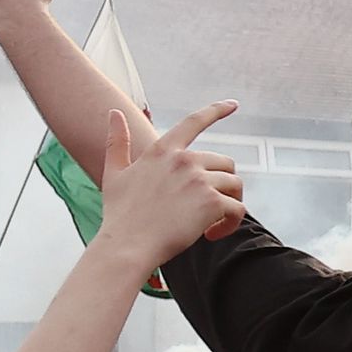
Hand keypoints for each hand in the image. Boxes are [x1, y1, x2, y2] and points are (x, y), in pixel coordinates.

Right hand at [93, 100, 251, 268]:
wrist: (126, 247)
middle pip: (224, 163)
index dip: (215, 110)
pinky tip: (212, 234)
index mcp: (163, 151)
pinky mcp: (211, 202)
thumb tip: (114, 113)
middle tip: (206, 209)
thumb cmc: (120, 215)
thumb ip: (117, 142)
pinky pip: (237, 209)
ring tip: (210, 223)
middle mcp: (184, 160)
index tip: (233, 104)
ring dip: (229, 203)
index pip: (194, 122)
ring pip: (234, 185)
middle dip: (220, 185)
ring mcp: (199, 180)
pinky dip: (231, 223)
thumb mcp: (114, 174)